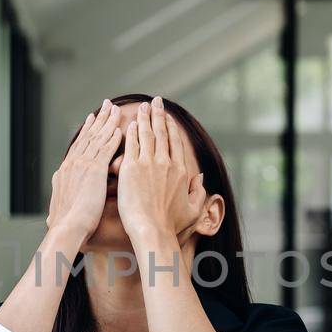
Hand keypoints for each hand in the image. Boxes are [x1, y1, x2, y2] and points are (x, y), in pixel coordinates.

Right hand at [45, 99, 122, 245]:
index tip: (93, 118)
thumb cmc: (65, 224)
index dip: (87, 129)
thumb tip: (57, 199)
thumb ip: (62, 197)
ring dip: (109, 122)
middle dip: (99, 119)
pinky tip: (121, 129)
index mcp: (65, 170)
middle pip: (89, 135)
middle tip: (107, 104)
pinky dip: (113, 138)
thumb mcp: (60, 205)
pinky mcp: (94, 170)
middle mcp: (73, 163)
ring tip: (117, 110)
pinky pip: (106, 149)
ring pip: (98, 138)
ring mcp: (83, 165)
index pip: (79, 144)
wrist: (66, 228)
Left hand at [116, 98, 204, 245]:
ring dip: (145, 118)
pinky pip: (132, 144)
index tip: (168, 118)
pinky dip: (133, 132)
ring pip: (147, 134)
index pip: (175, 143)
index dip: (171, 128)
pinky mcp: (131, 168)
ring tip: (143, 106)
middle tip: (156, 101)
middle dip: (159, 115)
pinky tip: (131, 123)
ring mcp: (148, 164)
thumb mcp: (193, 209)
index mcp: (181, 171)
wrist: (152, 230)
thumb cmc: (171, 225)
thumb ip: (199, 192)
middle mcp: (166, 163)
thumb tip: (201, 177)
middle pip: (162, 133)